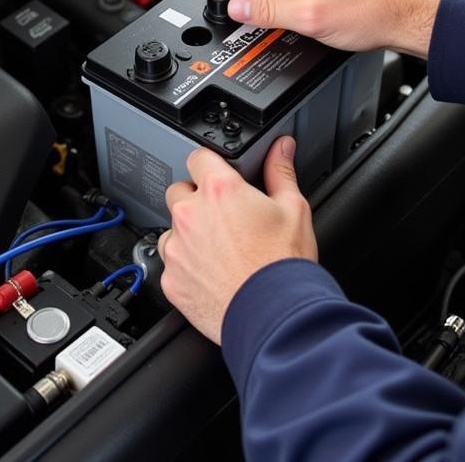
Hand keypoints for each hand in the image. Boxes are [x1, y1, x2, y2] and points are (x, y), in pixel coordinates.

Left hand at [157, 137, 317, 344]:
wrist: (274, 317)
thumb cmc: (283, 265)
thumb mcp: (293, 208)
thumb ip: (280, 171)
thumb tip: (280, 148)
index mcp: (220, 191)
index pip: (198, 157)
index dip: (209, 164)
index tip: (218, 174)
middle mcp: (191, 214)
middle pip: (179, 191)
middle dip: (197, 199)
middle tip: (223, 217)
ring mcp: (177, 248)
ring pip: (172, 228)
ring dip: (188, 233)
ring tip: (219, 249)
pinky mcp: (171, 279)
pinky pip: (171, 263)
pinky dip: (185, 265)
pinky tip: (211, 272)